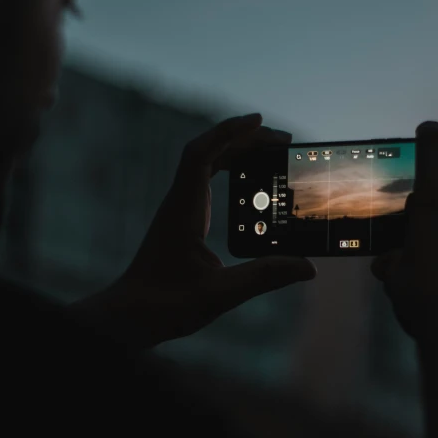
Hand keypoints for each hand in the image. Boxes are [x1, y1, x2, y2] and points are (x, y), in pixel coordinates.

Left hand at [77, 114, 315, 348]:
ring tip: (271, 154)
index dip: (228, 132)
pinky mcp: (183, 218)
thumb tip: (308, 267)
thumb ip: (264, 278)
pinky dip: (229, 170)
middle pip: (209, 152)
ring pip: (207, 163)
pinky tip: (249, 182)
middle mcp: (179, 202)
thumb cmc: (165, 305)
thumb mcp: (221, 294)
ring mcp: (179, 208)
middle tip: (283, 141)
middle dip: (245, 139)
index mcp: (183, 210)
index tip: (258, 121)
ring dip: (237, 152)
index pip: (200, 155)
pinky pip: (206, 180)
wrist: (130, 316)